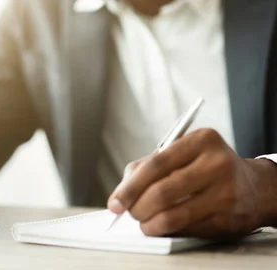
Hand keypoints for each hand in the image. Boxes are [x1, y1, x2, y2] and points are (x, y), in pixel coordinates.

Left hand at [108, 128, 276, 237]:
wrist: (255, 187)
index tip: (115, 202)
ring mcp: (225, 193)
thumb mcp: (182, 153)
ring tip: (143, 223)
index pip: (155, 165)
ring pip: (172, 216)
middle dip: (137, 207)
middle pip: (162, 192)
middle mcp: (217, 164)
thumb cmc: (206, 168)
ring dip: (149, 224)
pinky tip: (162, 226)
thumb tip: (121, 193)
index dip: (130, 187)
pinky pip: (186, 229)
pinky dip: (167, 231)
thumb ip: (148, 166)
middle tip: (129, 213)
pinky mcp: (227, 219)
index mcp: (201, 141)